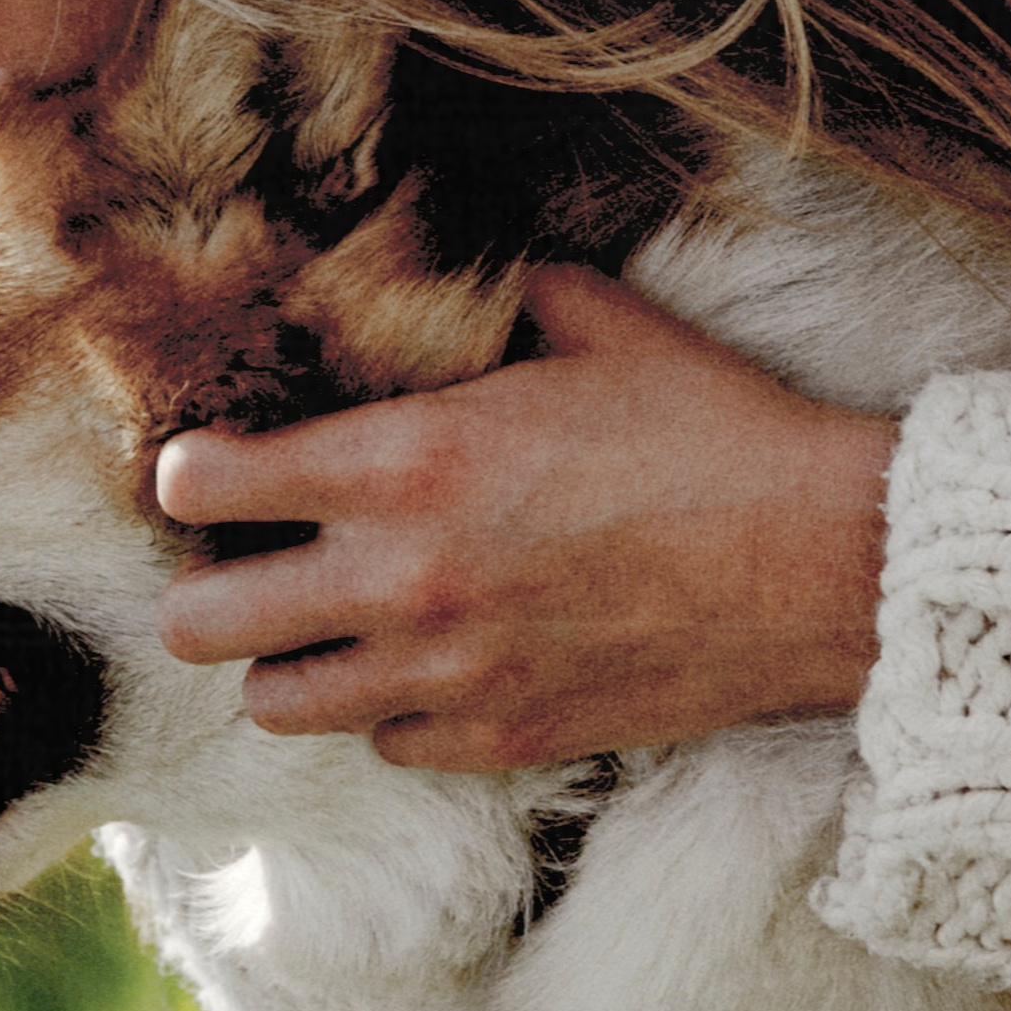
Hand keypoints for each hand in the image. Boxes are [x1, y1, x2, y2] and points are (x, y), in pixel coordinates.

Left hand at [153, 264, 893, 768]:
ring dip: (286, 661)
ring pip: (277, 705)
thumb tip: (442, 263)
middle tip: (239, 564)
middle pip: (198, 626)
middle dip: (200, 591)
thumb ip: (489, 297)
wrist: (824, 561)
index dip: (186, 476)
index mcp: (403, 462)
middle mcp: (401, 579)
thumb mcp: (590, 322)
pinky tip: (425, 663)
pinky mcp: (505, 741)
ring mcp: (449, 675)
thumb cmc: (709, 428)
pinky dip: (387, 710)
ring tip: (325, 623)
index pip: (201, 487)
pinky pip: (384, 746)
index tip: (208, 469)